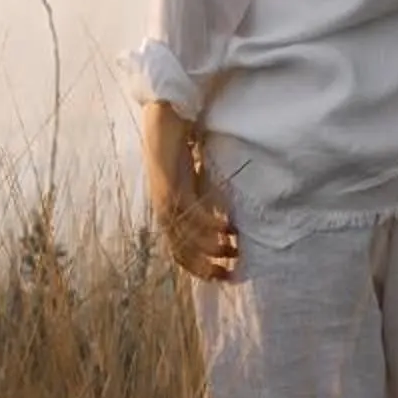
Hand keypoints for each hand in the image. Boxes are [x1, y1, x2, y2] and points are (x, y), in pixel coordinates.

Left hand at [140, 101, 239, 280]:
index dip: (198, 268)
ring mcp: (165, 202)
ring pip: (188, 237)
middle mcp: (162, 213)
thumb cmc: (178, 148)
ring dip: (212, 247)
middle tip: (231, 274)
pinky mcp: (171, 188)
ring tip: (235, 251)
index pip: (179, 253)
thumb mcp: (192, 181)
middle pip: (182, 252)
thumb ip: (202, 199)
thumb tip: (223, 218)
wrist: (164, 120)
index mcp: (166, 214)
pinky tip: (228, 227)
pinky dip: (210, 224)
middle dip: (206, 267)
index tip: (221, 277)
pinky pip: (192, 213)